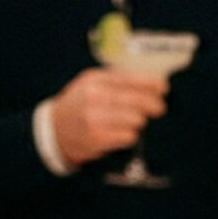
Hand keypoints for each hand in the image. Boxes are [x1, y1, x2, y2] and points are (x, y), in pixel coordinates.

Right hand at [47, 67, 168, 167]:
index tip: (164, 88)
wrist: (52, 130)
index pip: (129, 79)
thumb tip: (151, 82)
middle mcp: (94, 98)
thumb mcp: (91, 83)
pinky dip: (130, 135)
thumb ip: (117, 80)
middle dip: (153, 104)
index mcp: (94, 80)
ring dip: (139, 121)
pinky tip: (124, 133)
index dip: (150, 84)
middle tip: (159, 108)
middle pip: (136, 100)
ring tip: (135, 121)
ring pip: (135, 119)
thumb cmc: (78, 104)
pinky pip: (128, 136)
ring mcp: (94, 119)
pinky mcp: (97, 139)